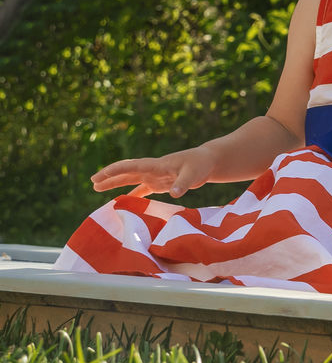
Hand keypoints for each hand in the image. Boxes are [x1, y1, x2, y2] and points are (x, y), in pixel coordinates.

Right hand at [91, 146, 216, 198]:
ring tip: (96, 187)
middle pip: (126, 171)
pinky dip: (131, 194)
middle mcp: (152, 169)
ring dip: (115, 183)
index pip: (132, 166)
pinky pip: (142, 189)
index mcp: (156, 165)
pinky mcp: (160, 183)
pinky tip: (122, 201)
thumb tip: (174, 193)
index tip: (100, 175)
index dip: (115, 170)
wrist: (208, 161)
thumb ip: (183, 183)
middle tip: (92, 181)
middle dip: (109, 176)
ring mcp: (155, 175)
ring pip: (130, 179)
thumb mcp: (194, 174)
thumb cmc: (201, 165)